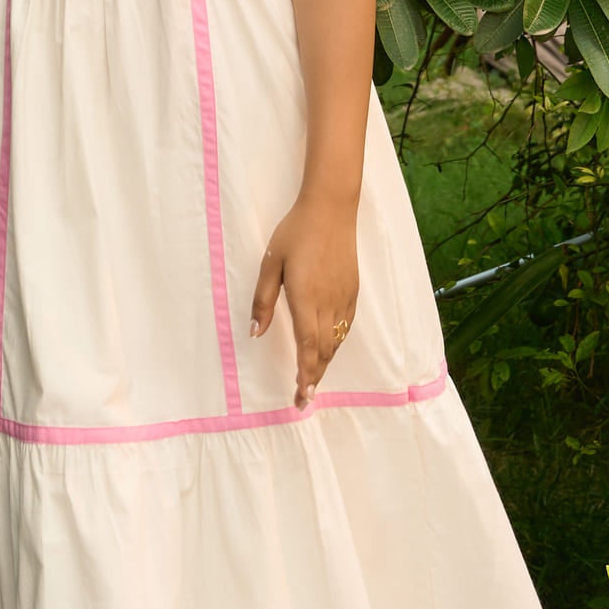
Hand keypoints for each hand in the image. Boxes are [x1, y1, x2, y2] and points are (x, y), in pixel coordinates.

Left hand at [250, 196, 360, 408]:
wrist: (331, 209)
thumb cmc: (295, 233)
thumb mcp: (270, 263)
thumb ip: (263, 300)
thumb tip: (256, 332)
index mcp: (306, 297)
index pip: (307, 345)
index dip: (305, 373)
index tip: (301, 395)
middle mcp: (328, 303)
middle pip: (324, 351)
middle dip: (314, 377)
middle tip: (303, 400)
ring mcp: (343, 298)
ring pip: (336, 341)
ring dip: (325, 364)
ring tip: (313, 381)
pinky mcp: (352, 291)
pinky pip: (345, 327)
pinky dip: (336, 344)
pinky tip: (328, 350)